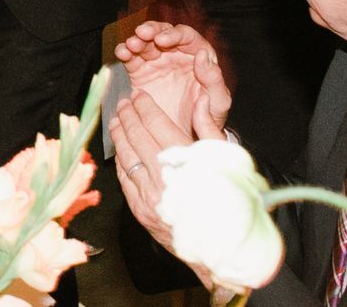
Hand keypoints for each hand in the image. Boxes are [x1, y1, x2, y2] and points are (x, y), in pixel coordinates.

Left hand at [108, 93, 217, 291]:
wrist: (221, 250)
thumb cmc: (229, 203)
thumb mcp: (228, 163)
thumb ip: (210, 131)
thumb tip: (199, 103)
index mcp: (188, 163)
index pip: (158, 125)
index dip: (146, 107)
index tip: (139, 96)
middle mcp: (165, 177)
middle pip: (138, 137)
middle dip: (128, 116)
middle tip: (124, 103)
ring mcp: (150, 195)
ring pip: (127, 155)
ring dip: (119, 134)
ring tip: (117, 119)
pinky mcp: (140, 210)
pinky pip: (124, 178)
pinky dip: (121, 159)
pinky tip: (120, 148)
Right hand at [116, 20, 230, 138]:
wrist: (187, 135)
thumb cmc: (208, 116)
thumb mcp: (219, 100)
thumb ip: (214, 78)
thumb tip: (203, 55)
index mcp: (197, 57)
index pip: (187, 37)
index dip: (174, 34)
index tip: (162, 39)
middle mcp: (176, 55)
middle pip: (162, 33)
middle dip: (151, 30)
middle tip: (142, 34)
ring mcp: (157, 62)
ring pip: (145, 42)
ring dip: (136, 40)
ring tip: (130, 46)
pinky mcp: (141, 72)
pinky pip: (131, 58)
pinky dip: (124, 52)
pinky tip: (122, 53)